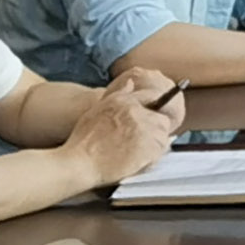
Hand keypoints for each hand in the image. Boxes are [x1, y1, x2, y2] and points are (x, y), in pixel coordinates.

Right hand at [65, 74, 183, 186]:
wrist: (80, 162)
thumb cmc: (83, 141)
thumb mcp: (97, 109)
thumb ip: (118, 95)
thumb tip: (131, 82)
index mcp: (123, 101)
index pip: (153, 97)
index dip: (155, 111)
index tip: (152, 121)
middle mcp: (135, 112)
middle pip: (161, 119)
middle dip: (155, 131)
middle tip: (143, 142)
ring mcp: (143, 129)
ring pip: (163, 136)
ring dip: (155, 144)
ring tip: (138, 153)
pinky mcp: (148, 147)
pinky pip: (161, 151)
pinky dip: (154, 157)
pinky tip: (139, 161)